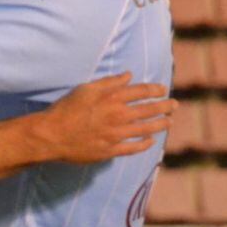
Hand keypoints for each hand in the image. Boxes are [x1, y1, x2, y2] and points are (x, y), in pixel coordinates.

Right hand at [34, 72, 176, 163]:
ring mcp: (116, 135)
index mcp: (112, 98)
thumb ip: (108, 82)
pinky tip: (151, 142)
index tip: (162, 89)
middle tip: (174, 105)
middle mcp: (118, 116)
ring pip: (145, 129)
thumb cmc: (66, 108)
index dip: (154, 89)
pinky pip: (133, 148)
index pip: (141, 91)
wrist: (52, 134)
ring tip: (169, 122)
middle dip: (164, 106)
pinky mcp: (111, 150)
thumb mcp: (85, 89)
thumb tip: (128, 76)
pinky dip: (144, 145)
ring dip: (160, 125)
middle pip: (148, 110)